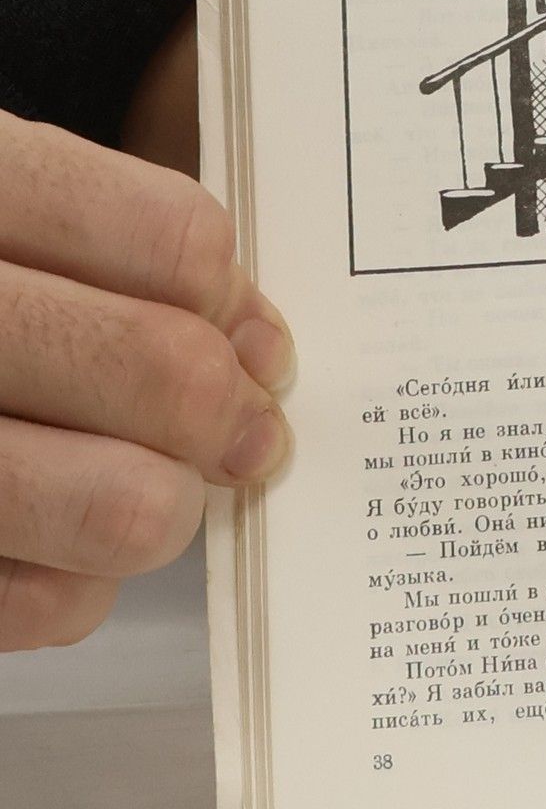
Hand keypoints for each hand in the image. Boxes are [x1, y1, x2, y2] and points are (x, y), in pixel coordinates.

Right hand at [0, 107, 294, 650]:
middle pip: (165, 369)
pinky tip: (39, 539)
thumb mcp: (4, 206)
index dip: (231, 307)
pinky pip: (49, 602)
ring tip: (133, 486)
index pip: (177, 242)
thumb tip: (258, 351)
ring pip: (126, 507)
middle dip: (217, 415)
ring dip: (159, 502)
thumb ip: (133, 257)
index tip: (240, 344)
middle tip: (223, 433)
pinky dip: (75, 583)